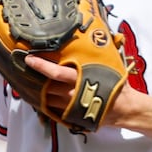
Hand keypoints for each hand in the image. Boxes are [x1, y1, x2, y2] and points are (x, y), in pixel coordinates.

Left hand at [23, 54, 144, 127]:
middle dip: (36, 79)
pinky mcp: (71, 117)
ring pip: (47, 99)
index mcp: (79, 79)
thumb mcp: (108, 66)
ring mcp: (70, 107)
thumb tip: (95, 34)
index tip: (28, 59)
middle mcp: (72, 94)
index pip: (55, 72)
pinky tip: (43, 97)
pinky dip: (46, 103)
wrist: (125, 109)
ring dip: (39, 92)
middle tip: (26, 70)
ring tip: (32, 83)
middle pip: (46, 86)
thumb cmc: (117, 85)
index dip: (40, 65)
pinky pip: (53, 110)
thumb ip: (95, 55)